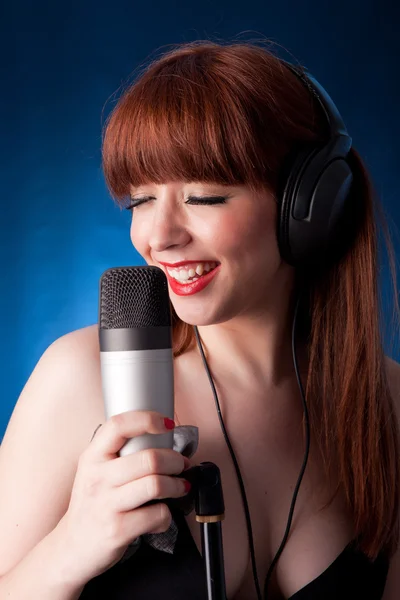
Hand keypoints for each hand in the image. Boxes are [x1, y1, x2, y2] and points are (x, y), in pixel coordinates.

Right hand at [55, 410, 190, 586]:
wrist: (72, 547)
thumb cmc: (93, 504)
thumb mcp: (96, 471)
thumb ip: (119, 453)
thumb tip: (160, 439)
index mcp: (92, 457)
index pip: (119, 426)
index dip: (147, 419)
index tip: (166, 424)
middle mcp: (97, 478)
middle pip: (150, 458)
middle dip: (175, 460)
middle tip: (181, 464)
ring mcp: (106, 505)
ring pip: (156, 484)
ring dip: (177, 485)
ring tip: (180, 486)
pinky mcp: (118, 530)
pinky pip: (157, 515)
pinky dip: (166, 515)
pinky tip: (160, 515)